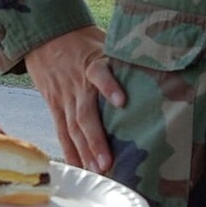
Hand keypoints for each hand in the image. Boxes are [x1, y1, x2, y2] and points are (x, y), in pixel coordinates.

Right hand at [26, 26, 124, 171]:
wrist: (44, 37)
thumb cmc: (82, 40)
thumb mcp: (104, 40)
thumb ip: (125, 55)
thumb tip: (161, 62)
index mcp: (91, 64)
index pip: (99, 73)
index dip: (109, 86)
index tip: (122, 101)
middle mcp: (77, 85)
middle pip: (85, 113)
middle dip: (96, 139)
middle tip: (108, 162)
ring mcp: (64, 98)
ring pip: (72, 127)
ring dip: (84, 150)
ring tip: (97, 169)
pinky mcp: (55, 107)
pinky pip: (61, 131)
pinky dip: (70, 150)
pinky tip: (79, 167)